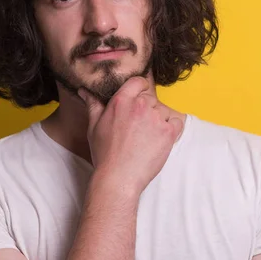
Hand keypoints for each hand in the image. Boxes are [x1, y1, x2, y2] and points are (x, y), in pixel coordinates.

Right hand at [78, 76, 183, 194]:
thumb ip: (93, 105)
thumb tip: (84, 90)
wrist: (118, 177)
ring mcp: (155, 118)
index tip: (139, 98)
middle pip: (150, 99)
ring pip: (162, 111)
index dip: (140, 88)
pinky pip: (177, 122)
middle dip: (146, 110)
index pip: (138, 82)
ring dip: (158, 121)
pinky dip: (172, 128)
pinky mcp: (168, 132)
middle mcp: (140, 106)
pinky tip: (160, 140)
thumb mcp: (94, 126)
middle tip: (138, 129)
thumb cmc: (104, 154)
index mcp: (121, 101)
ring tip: (146, 138)